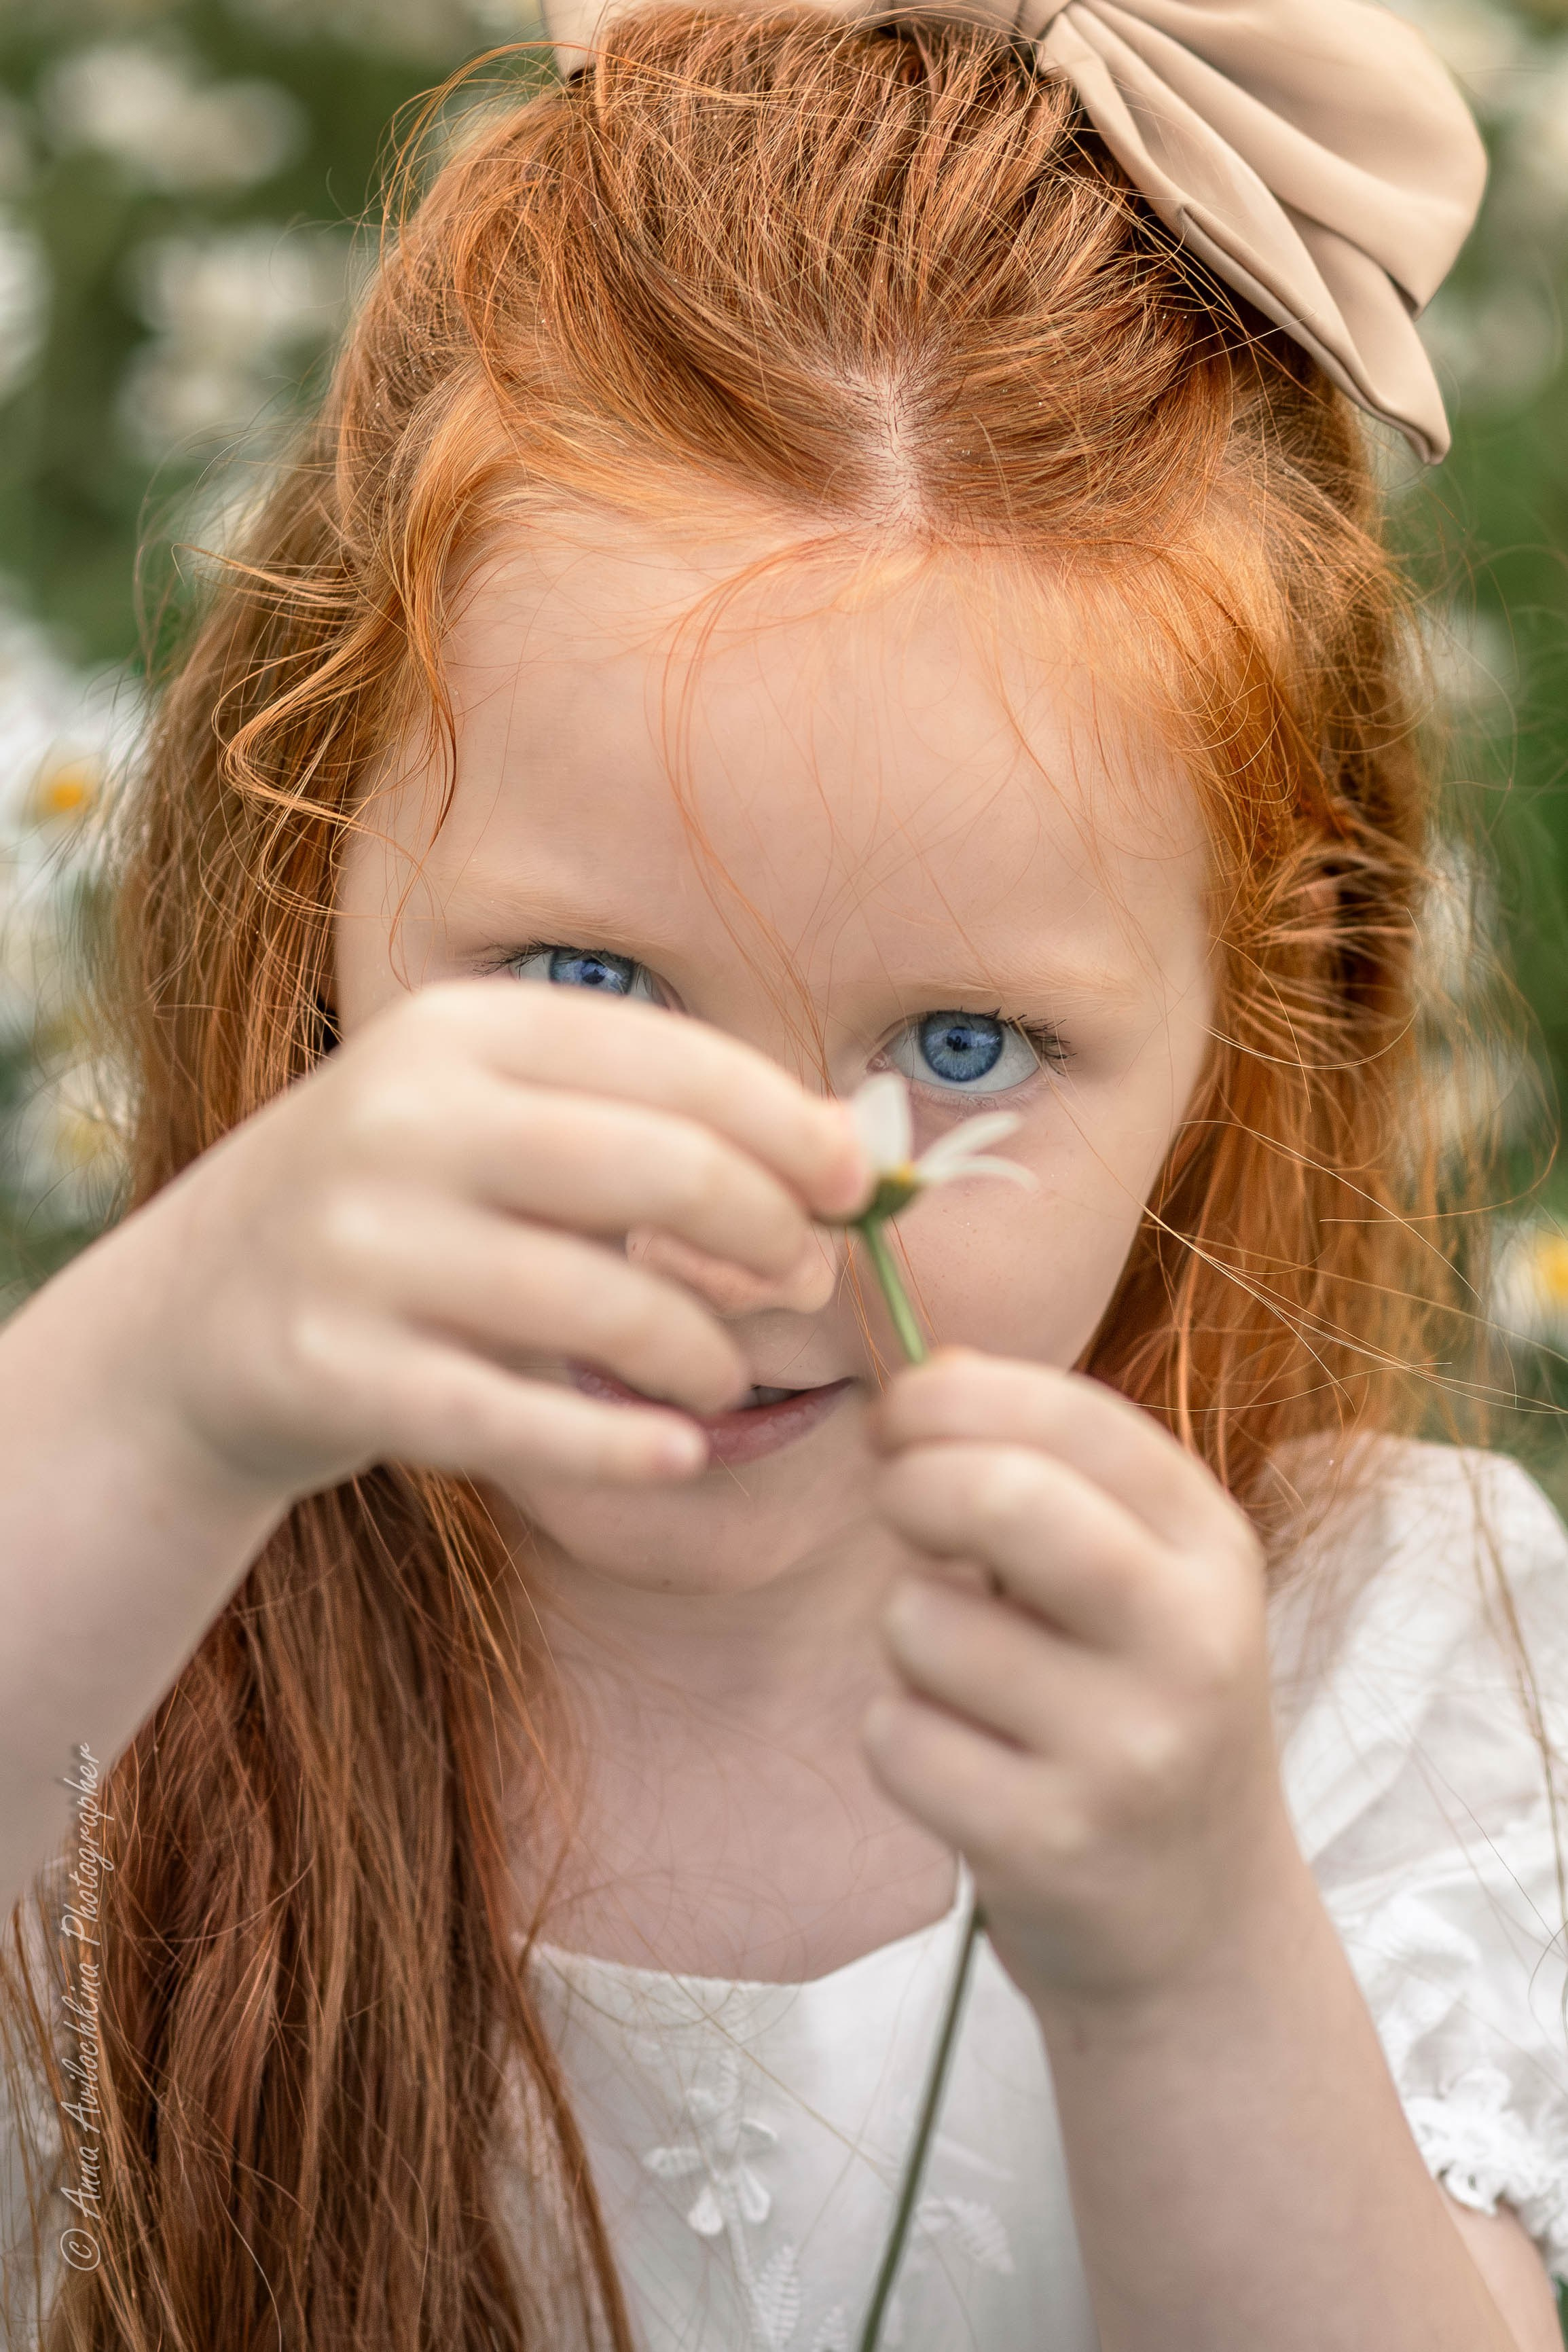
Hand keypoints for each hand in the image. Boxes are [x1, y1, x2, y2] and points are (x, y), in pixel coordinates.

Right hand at [102, 980, 867, 1509]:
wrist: (199, 1316)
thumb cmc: (407, 1208)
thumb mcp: (498, 1120)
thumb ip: (654, 1119)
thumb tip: (855, 1154)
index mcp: (459, 1030)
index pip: (673, 1060)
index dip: (790, 1127)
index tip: (858, 1186)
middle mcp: (402, 1119)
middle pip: (656, 1168)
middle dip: (768, 1232)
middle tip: (806, 1282)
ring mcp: (359, 1246)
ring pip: (602, 1306)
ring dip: (702, 1353)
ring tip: (722, 1375)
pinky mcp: (333, 1371)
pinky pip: (515, 1422)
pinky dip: (618, 1448)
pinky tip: (677, 1455)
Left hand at [862, 1349, 1295, 2010]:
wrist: (1201, 1926)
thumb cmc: (1137, 1708)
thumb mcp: (1143, 1577)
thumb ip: (1051, 1471)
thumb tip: (931, 1369)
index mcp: (1212, 1549)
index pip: (1073, 1417)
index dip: (954, 1394)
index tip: (901, 1418)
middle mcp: (1191, 1642)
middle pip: (1005, 1500)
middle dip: (914, 1483)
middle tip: (898, 1506)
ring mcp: (1127, 1751)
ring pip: (923, 1620)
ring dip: (907, 1634)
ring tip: (966, 1676)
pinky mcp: (1051, 1844)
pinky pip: (896, 1736)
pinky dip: (900, 1737)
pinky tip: (962, 1763)